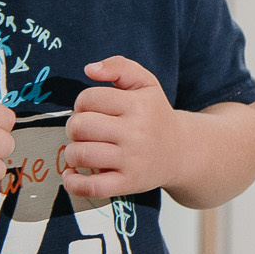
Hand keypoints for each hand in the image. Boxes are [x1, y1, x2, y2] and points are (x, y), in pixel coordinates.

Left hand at [63, 57, 186, 198]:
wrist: (181, 151)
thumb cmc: (155, 115)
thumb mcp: (146, 84)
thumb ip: (119, 67)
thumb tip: (90, 69)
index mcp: (139, 105)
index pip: (88, 98)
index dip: (83, 103)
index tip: (93, 110)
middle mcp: (137, 132)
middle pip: (79, 126)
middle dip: (75, 127)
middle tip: (86, 131)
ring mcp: (132, 160)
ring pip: (80, 154)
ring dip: (72, 152)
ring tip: (83, 150)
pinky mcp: (128, 183)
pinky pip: (90, 187)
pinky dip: (73, 182)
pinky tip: (74, 174)